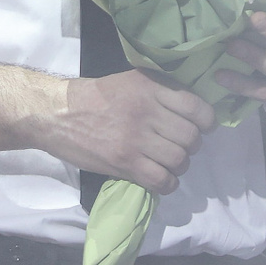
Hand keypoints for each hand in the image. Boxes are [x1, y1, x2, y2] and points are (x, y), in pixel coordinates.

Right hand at [40, 69, 216, 194]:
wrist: (59, 114)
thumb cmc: (97, 97)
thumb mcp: (131, 81)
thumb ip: (161, 91)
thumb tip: (193, 109)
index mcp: (150, 87)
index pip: (196, 107)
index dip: (207, 121)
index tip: (202, 126)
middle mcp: (147, 111)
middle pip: (190, 137)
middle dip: (191, 146)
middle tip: (180, 146)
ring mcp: (136, 138)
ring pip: (179, 160)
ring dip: (179, 166)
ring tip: (168, 163)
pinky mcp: (124, 162)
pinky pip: (162, 180)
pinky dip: (167, 184)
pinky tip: (160, 178)